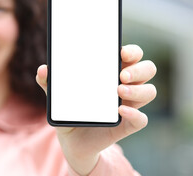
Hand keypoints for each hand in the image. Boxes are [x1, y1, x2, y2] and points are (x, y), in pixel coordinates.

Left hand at [36, 44, 156, 175]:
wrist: (72, 141)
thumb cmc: (69, 111)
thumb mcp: (57, 97)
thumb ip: (48, 83)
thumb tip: (43, 69)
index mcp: (111, 73)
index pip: (131, 55)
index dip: (132, 51)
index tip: (120, 51)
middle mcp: (125, 86)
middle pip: (147, 69)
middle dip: (139, 68)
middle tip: (121, 74)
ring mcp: (128, 105)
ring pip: (149, 91)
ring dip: (138, 89)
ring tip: (119, 90)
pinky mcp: (127, 125)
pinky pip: (141, 119)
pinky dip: (135, 114)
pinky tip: (121, 110)